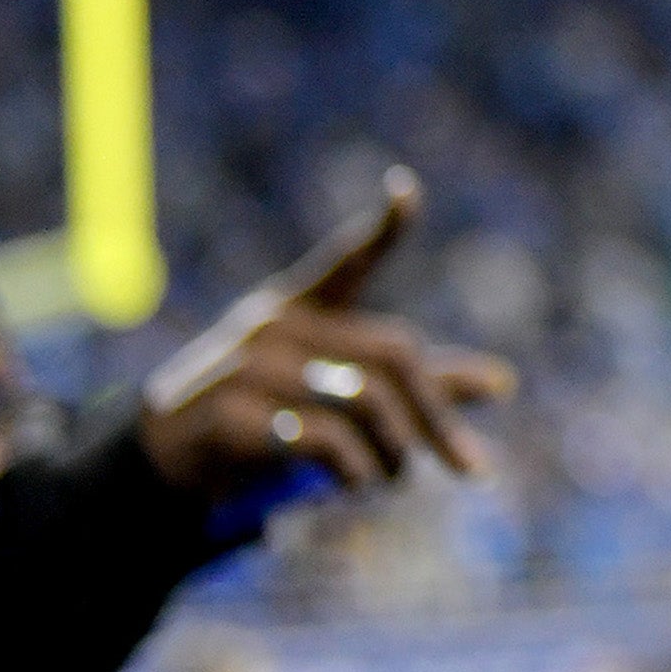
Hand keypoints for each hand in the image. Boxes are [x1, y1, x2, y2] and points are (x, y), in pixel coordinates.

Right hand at [135, 171, 512, 503]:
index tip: (405, 188)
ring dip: (395, 451)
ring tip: (393, 477)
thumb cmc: (267, 412)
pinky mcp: (228, 415)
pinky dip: (352, 468)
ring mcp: (247, 367)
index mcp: (301, 306)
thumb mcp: (336, 392)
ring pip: (362, 400)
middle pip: (391, 354)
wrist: (166, 460)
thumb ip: (414, 386)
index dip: (382, 229)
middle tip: (463, 463)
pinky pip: (320, 439)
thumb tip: (504, 384)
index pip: (347, 261)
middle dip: (435, 414)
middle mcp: (276, 325)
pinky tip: (353, 483)